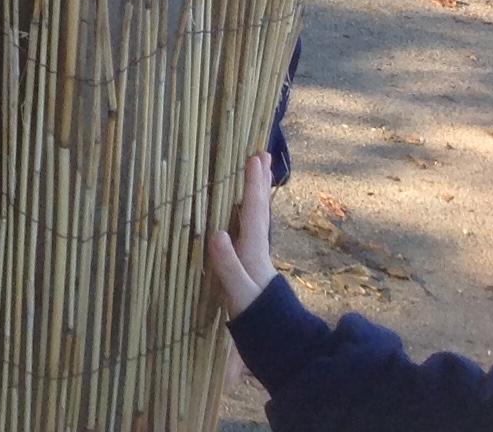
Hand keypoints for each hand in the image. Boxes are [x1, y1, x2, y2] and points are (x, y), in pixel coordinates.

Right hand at [206, 153, 277, 316]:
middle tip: (263, 153)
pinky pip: (250, 227)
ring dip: (256, 194)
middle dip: (259, 182)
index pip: (253, 212)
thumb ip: (228, 266)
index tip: (255, 158)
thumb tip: (216, 233)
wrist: (276, 339)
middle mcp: (257, 248)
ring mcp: (256, 256)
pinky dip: (249, 211)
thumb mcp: (238, 293)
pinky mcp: (251, 264)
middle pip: (259, 209)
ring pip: (256, 217)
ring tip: (256, 173)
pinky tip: (242, 211)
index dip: (253, 185)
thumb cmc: (255, 316)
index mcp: (253, 251)